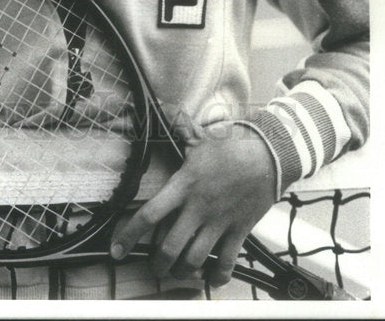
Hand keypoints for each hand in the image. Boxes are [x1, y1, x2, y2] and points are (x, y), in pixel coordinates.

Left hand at [110, 127, 276, 286]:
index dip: (129, 234)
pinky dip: (218, 275)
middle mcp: (198, 208)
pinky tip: (211, 278)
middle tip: (154, 266)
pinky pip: (227, 261)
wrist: (268, 155)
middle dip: (158, 262)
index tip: (116, 249)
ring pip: (195, 258)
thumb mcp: (199, 135)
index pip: (150, 214)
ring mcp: (219, 222)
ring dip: (183, 270)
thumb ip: (176, 124)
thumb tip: (161, 106)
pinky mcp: (238, 230)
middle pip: (170, 246)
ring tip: (177, 271)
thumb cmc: (231, 145)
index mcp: (183, 186)